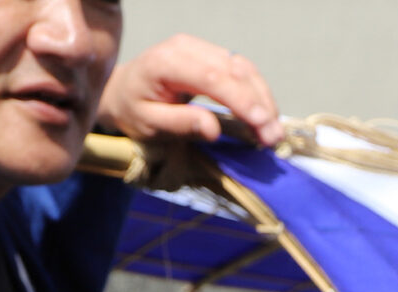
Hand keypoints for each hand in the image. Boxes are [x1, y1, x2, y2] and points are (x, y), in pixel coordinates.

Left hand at [98, 36, 285, 150]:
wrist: (123, 90)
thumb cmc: (132, 109)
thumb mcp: (148, 124)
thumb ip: (180, 124)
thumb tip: (213, 130)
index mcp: (166, 62)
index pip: (212, 77)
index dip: (241, 100)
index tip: (262, 124)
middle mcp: (186, 48)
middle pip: (234, 69)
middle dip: (259, 103)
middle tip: (274, 137)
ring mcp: (200, 48)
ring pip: (243, 67)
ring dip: (263, 98)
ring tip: (274, 130)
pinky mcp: (210, 54)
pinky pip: (241, 69)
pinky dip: (257, 92)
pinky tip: (265, 114)